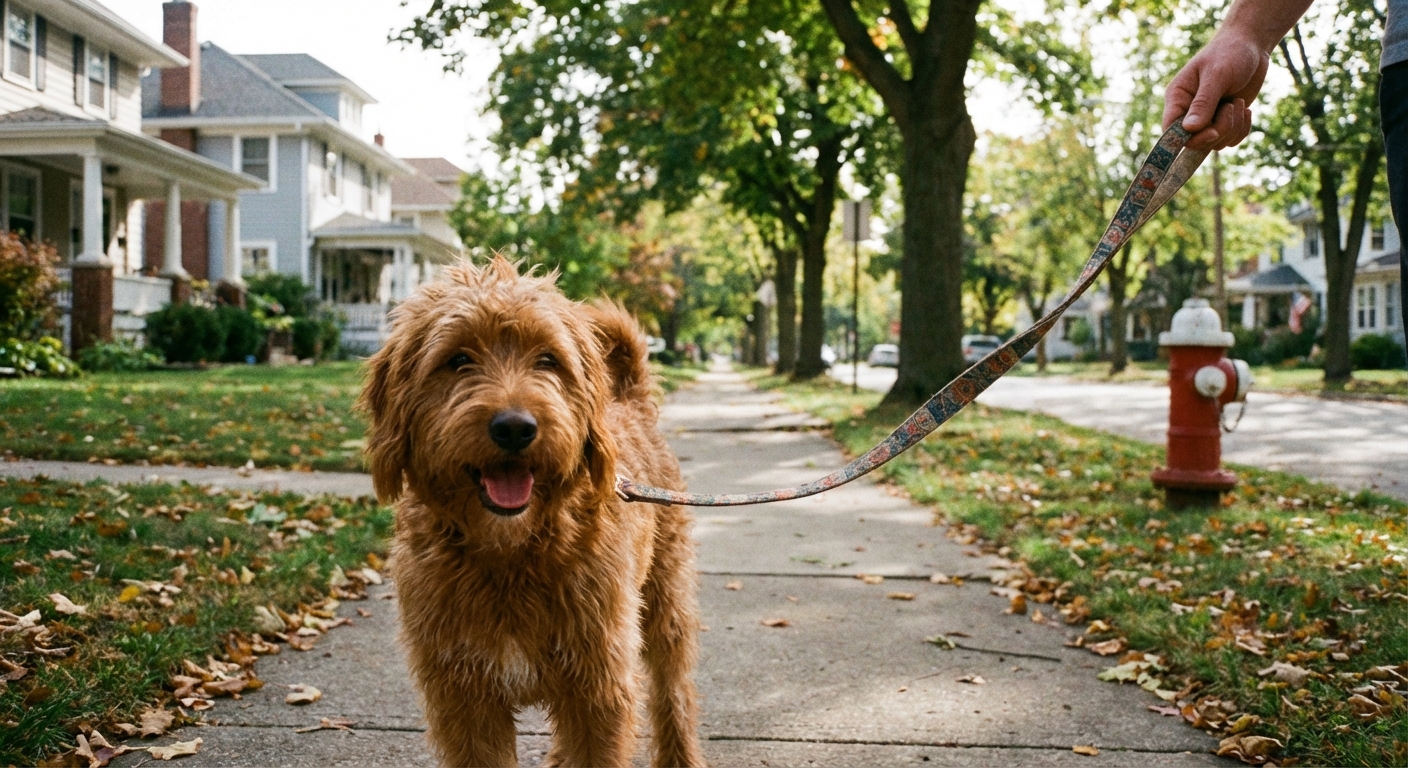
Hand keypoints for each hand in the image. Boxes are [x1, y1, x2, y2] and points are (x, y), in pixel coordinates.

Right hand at [1162, 33, 1268, 149]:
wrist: (1251, 45)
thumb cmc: (1229, 53)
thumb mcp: (1216, 75)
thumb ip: (1203, 103)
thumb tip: (1189, 129)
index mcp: (1177, 98)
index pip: (1171, 130)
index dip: (1188, 138)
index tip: (1212, 132)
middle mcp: (1188, 112)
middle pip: (1195, 141)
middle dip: (1218, 130)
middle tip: (1232, 106)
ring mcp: (1207, 118)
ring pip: (1215, 143)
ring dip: (1232, 127)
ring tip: (1239, 102)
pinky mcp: (1224, 120)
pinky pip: (1230, 140)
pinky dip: (1241, 130)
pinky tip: (1246, 110)